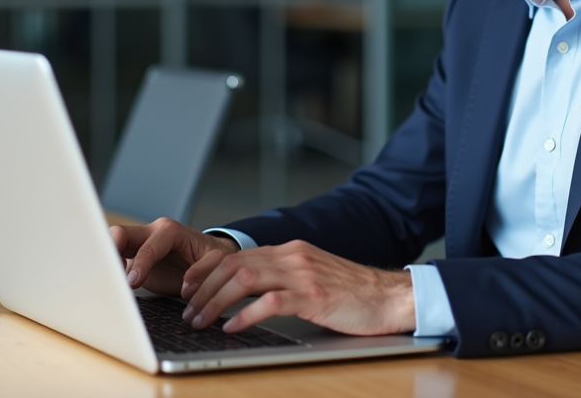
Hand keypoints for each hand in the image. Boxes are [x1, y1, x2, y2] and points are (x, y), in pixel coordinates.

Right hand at [109, 218, 238, 295]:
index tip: (134, 282)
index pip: (149, 244)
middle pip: (120, 233)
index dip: (141, 262)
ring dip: (106, 261)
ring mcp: (139, 245)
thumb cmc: (211, 257)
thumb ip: (205, 270)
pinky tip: (109, 286)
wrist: (208, 260)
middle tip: (107, 274)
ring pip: (112, 244)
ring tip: (103, 281)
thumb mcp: (218, 261)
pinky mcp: (133, 260)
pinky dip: (109, 272)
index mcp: (171, 231)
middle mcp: (151, 233)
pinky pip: (114, 261)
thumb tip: (188, 285)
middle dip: (110, 250)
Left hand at [180, 239, 414, 335]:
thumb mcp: (314, 277)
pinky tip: (232, 328)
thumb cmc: (354, 294)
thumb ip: (285, 278)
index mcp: (291, 251)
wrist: (392, 296)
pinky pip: (270, 302)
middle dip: (203, 288)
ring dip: (215, 302)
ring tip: (201, 321)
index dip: (206, 270)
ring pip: (244, 280)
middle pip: (233, 264)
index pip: (237, 254)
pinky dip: (244, 316)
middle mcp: (293, 257)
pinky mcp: (314, 297)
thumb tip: (248, 294)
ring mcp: (303, 275)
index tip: (188, 287)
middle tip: (188, 310)